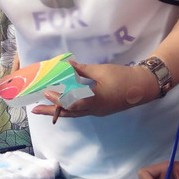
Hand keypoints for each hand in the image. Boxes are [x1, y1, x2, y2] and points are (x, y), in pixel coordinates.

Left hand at [31, 62, 157, 118]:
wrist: (143, 87)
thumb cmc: (123, 77)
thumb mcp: (101, 70)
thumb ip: (82, 69)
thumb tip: (66, 66)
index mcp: (95, 100)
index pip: (72, 103)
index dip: (57, 99)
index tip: (46, 92)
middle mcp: (94, 110)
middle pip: (69, 113)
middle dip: (51, 112)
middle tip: (35, 111)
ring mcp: (97, 111)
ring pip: (74, 113)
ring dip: (59, 110)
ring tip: (44, 108)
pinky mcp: (100, 109)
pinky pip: (81, 111)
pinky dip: (69, 107)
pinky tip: (63, 102)